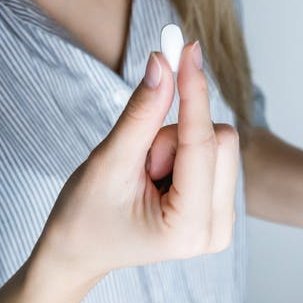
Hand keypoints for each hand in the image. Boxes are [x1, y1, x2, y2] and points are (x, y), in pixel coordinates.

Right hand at [32, 42, 239, 284]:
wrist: (80, 251)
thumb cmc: (85, 216)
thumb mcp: (109, 162)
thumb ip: (141, 113)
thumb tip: (163, 63)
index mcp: (188, 228)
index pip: (201, 143)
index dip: (193, 92)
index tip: (187, 50)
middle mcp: (217, 231)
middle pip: (221, 140)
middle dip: (174, 136)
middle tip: (141, 161)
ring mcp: (222, 222)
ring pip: (218, 144)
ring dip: (176, 145)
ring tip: (145, 175)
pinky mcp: (220, 208)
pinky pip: (214, 154)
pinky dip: (183, 153)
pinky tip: (159, 178)